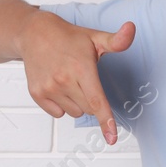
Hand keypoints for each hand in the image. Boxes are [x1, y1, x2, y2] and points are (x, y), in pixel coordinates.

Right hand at [18, 13, 135, 143]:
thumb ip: (116, 40)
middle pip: (89, 109)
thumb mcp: (95, 37)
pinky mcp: (37, 94)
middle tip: (83, 79)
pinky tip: (57, 86)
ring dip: (77, 102)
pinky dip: (61, 105)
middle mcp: (64, 80)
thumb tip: (131, 29)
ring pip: (75, 113)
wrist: (34, 34)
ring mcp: (49, 88)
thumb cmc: (68, 38)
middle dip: (92, 99)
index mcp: (81, 68)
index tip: (111, 138)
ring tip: (69, 80)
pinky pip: (58, 114)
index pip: (97, 100)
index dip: (106, 120)